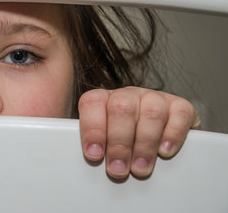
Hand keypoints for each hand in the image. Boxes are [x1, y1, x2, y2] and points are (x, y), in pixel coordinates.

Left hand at [78, 86, 200, 178]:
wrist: (157, 140)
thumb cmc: (122, 144)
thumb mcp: (103, 143)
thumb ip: (93, 147)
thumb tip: (83, 161)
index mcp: (104, 99)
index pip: (92, 103)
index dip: (92, 129)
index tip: (94, 155)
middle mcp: (128, 95)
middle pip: (121, 108)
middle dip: (119, 143)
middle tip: (118, 169)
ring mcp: (155, 98)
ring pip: (151, 112)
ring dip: (144, 144)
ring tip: (140, 168)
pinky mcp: (181, 107)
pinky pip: (180, 114)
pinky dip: (173, 135)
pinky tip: (165, 152)